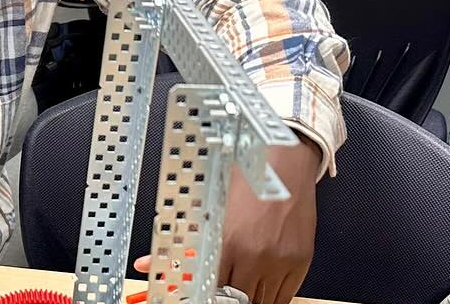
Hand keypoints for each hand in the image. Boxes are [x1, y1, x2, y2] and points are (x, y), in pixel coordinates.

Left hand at [134, 137, 320, 303]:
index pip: (211, 288)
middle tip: (221, 288)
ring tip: (241, 282)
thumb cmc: (246, 175)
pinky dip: (271, 295)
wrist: (284, 160)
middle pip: (237, 300)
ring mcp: (281, 262)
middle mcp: (256, 256)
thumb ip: (185, 241)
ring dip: (249, 297)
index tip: (201, 290)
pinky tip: (261, 281)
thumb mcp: (208, 206)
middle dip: (226, 297)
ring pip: (262, 302)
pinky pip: (284, 296)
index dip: (204, 292)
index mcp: (228, 242)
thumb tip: (148, 262)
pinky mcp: (301, 262)